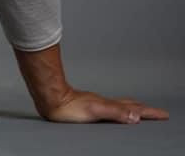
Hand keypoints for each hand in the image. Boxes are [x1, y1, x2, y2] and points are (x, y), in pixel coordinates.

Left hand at [40, 86, 168, 123]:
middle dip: (145, 110)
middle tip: (157, 113)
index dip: (149, 113)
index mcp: (109, 105)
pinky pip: (110, 107)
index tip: (163, 114)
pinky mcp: (89, 107)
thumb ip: (115, 112)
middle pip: (129, 105)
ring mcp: (97, 104)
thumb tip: (135, 117)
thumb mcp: (95, 111)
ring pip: (120, 105)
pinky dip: (119, 109)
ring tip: (139, 110)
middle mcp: (105, 103)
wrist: (52, 98)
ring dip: (133, 108)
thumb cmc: (69, 107)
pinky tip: (113, 111)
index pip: (134, 109)